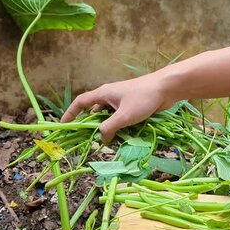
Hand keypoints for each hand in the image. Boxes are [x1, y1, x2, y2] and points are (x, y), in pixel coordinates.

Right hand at [61, 73, 175, 141]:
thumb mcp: (124, 116)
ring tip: (107, 142)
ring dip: (106, 128)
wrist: (167, 88)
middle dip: (90, 126)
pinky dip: (118, 127)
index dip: (70, 113)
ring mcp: (121, 101)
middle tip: (87, 141)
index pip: (80, 103)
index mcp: (103, 94)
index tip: (63, 124)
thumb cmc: (144, 98)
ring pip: (107, 117)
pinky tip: (122, 137)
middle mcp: (109, 96)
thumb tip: (101, 138)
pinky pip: (119, 118)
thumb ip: (109, 128)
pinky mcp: (131, 106)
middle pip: (93, 112)